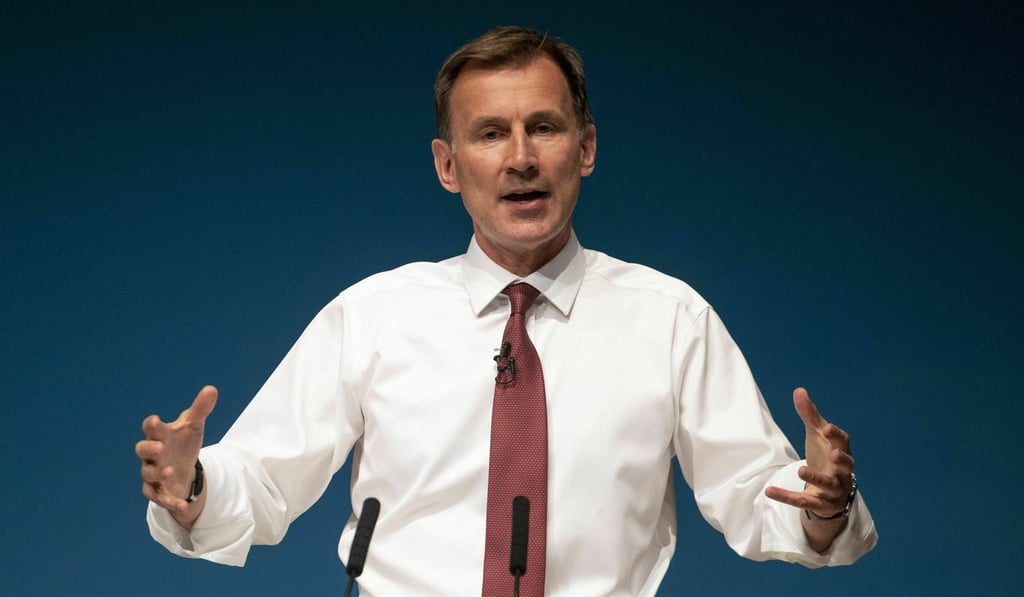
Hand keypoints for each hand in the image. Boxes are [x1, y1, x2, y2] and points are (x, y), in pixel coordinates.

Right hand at [136, 386, 216, 525]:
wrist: (183, 468)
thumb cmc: (183, 443)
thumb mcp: (193, 426)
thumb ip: (200, 409)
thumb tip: (212, 389)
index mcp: (159, 435)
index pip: (151, 428)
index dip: (152, 425)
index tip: (155, 421)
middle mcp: (152, 455)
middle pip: (143, 450)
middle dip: (149, 449)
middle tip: (159, 447)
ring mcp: (153, 473)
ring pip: (148, 475)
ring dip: (158, 474)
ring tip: (171, 471)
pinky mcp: (158, 491)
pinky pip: (160, 498)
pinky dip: (170, 502)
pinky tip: (183, 505)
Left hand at [766, 388, 855, 518]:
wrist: (831, 493)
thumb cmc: (825, 457)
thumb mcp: (817, 436)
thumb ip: (809, 415)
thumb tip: (799, 390)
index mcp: (840, 451)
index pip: (843, 442)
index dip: (836, 436)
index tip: (826, 428)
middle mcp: (841, 471)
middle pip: (845, 465)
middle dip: (841, 459)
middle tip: (833, 453)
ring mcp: (832, 489)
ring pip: (827, 484)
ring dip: (816, 477)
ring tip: (801, 469)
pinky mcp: (818, 503)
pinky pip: (803, 501)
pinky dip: (786, 497)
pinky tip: (769, 491)